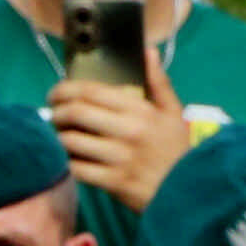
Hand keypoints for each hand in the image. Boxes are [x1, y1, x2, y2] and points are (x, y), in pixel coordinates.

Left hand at [46, 43, 193, 212]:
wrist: (192, 193)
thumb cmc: (178, 152)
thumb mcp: (174, 113)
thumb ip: (159, 82)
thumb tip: (148, 52)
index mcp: (140, 110)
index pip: (90, 91)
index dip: (64, 89)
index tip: (56, 94)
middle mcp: (128, 131)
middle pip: (75, 112)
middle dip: (56, 111)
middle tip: (53, 114)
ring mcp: (120, 158)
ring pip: (71, 141)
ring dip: (57, 137)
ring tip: (58, 136)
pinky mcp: (114, 183)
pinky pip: (77, 169)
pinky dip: (66, 163)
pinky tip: (67, 159)